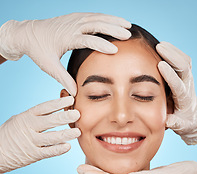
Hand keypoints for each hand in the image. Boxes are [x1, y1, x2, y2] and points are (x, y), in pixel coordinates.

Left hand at [0, 13, 130, 95]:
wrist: (26, 33)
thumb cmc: (38, 50)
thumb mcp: (48, 66)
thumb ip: (63, 78)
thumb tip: (74, 92)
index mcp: (66, 37)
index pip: (88, 40)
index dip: (102, 45)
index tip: (115, 51)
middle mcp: (71, 25)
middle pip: (96, 24)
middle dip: (113, 28)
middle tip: (128, 34)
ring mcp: (73, 19)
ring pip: (96, 17)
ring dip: (113, 20)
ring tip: (127, 25)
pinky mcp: (73, 17)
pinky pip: (92, 15)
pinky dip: (105, 17)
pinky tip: (114, 20)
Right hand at [0, 96, 79, 172]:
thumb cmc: (10, 134)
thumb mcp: (20, 120)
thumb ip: (36, 116)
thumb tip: (55, 107)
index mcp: (27, 116)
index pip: (45, 107)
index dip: (58, 103)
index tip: (71, 100)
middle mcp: (29, 127)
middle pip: (50, 120)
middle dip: (65, 117)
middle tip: (77, 114)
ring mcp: (31, 141)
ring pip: (52, 137)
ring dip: (66, 134)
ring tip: (77, 132)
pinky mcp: (32, 154)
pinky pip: (48, 151)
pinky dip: (58, 149)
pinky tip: (67, 147)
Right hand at [156, 42, 196, 144]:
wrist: (194, 117)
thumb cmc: (185, 122)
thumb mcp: (180, 126)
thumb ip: (174, 123)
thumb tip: (167, 121)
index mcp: (184, 99)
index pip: (178, 84)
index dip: (170, 75)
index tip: (160, 65)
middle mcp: (187, 85)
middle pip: (183, 68)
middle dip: (172, 56)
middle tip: (159, 47)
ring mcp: (188, 79)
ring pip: (184, 61)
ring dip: (173, 51)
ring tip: (160, 44)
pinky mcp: (185, 75)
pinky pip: (183, 60)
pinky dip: (174, 52)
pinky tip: (164, 47)